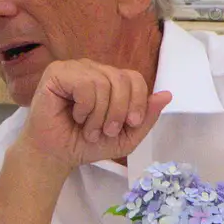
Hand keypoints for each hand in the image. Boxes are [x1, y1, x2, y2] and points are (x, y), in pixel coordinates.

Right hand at [22, 59, 171, 166]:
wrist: (58, 155)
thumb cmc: (87, 144)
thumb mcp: (127, 136)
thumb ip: (146, 116)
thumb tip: (167, 95)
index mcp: (109, 80)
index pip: (134, 77)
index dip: (137, 101)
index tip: (130, 124)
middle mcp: (92, 69)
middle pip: (121, 79)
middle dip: (118, 111)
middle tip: (106, 131)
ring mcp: (73, 68)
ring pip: (103, 82)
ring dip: (99, 114)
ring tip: (89, 128)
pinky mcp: (56, 72)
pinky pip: (84, 83)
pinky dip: (85, 106)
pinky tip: (75, 115)